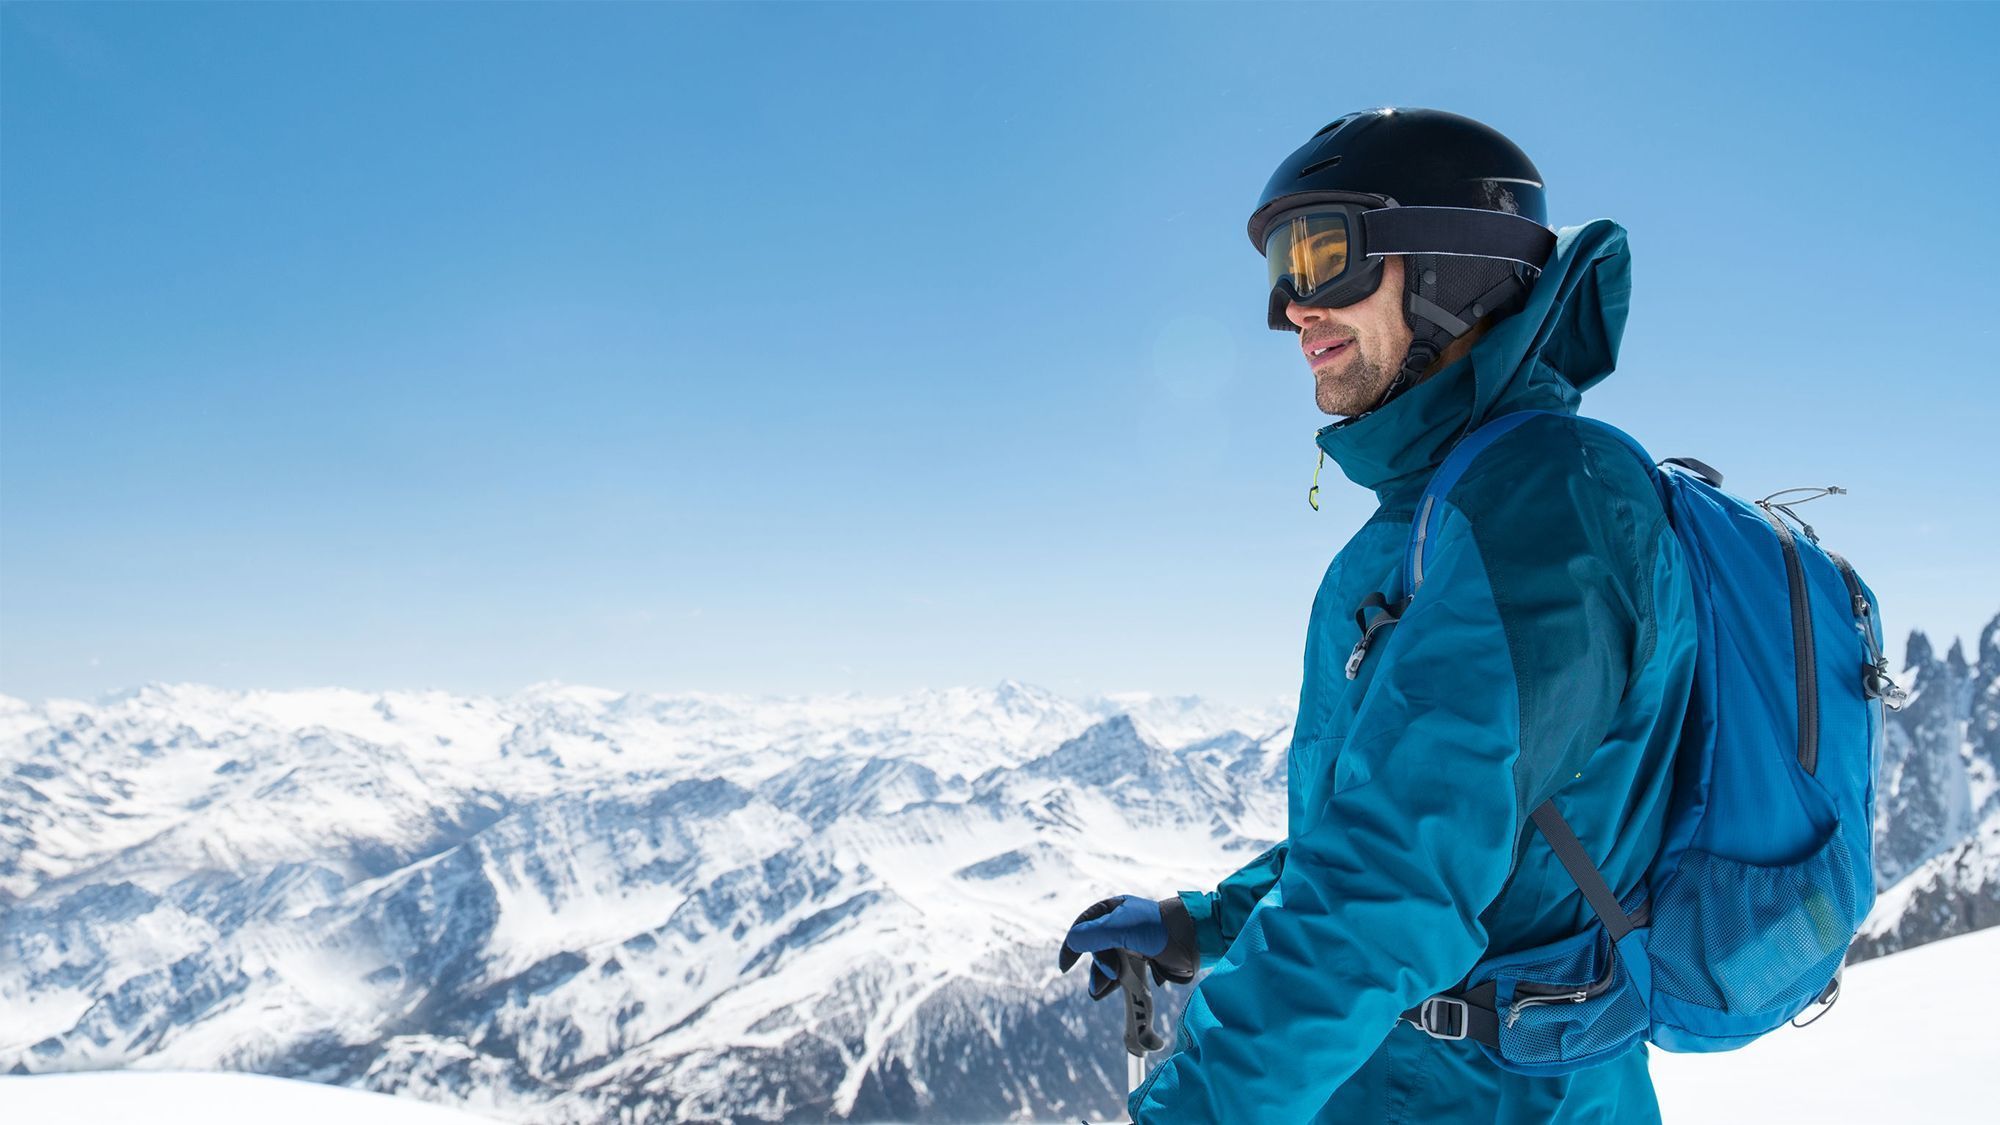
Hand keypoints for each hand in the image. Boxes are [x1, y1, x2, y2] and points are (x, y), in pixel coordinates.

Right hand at [1058, 894, 1198, 998]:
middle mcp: (1119, 925)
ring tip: (1102, 992)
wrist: (1193, 938)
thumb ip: (1092, 935)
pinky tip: (1114, 991)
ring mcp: (1131, 942)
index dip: (1072, 947)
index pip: (1082, 928)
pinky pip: (1123, 971)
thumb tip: (1071, 942)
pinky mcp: (1143, 958)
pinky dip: (1117, 982)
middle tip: (1106, 979)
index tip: (1064, 968)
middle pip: (1095, 949)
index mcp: (1112, 911)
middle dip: (1097, 966)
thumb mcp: (1119, 928)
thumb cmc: (1156, 927)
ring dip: (1104, 977)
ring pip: (1108, 963)